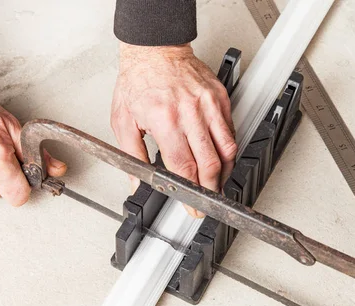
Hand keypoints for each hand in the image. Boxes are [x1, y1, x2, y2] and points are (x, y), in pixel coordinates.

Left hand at [111, 43, 235, 216]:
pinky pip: (230, 130)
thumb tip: (136, 184)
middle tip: (207, 201)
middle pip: (209, 162)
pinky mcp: (220, 97)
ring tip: (217, 184)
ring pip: (227, 148)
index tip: (193, 206)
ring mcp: (208, 104)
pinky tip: (220, 158)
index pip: (184, 166)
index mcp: (165, 120)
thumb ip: (132, 157)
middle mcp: (190, 113)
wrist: (154, 50)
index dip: (190, 192)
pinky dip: (228, 149)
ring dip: (224, 172)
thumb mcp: (123, 122)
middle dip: (210, 189)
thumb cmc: (137, 81)